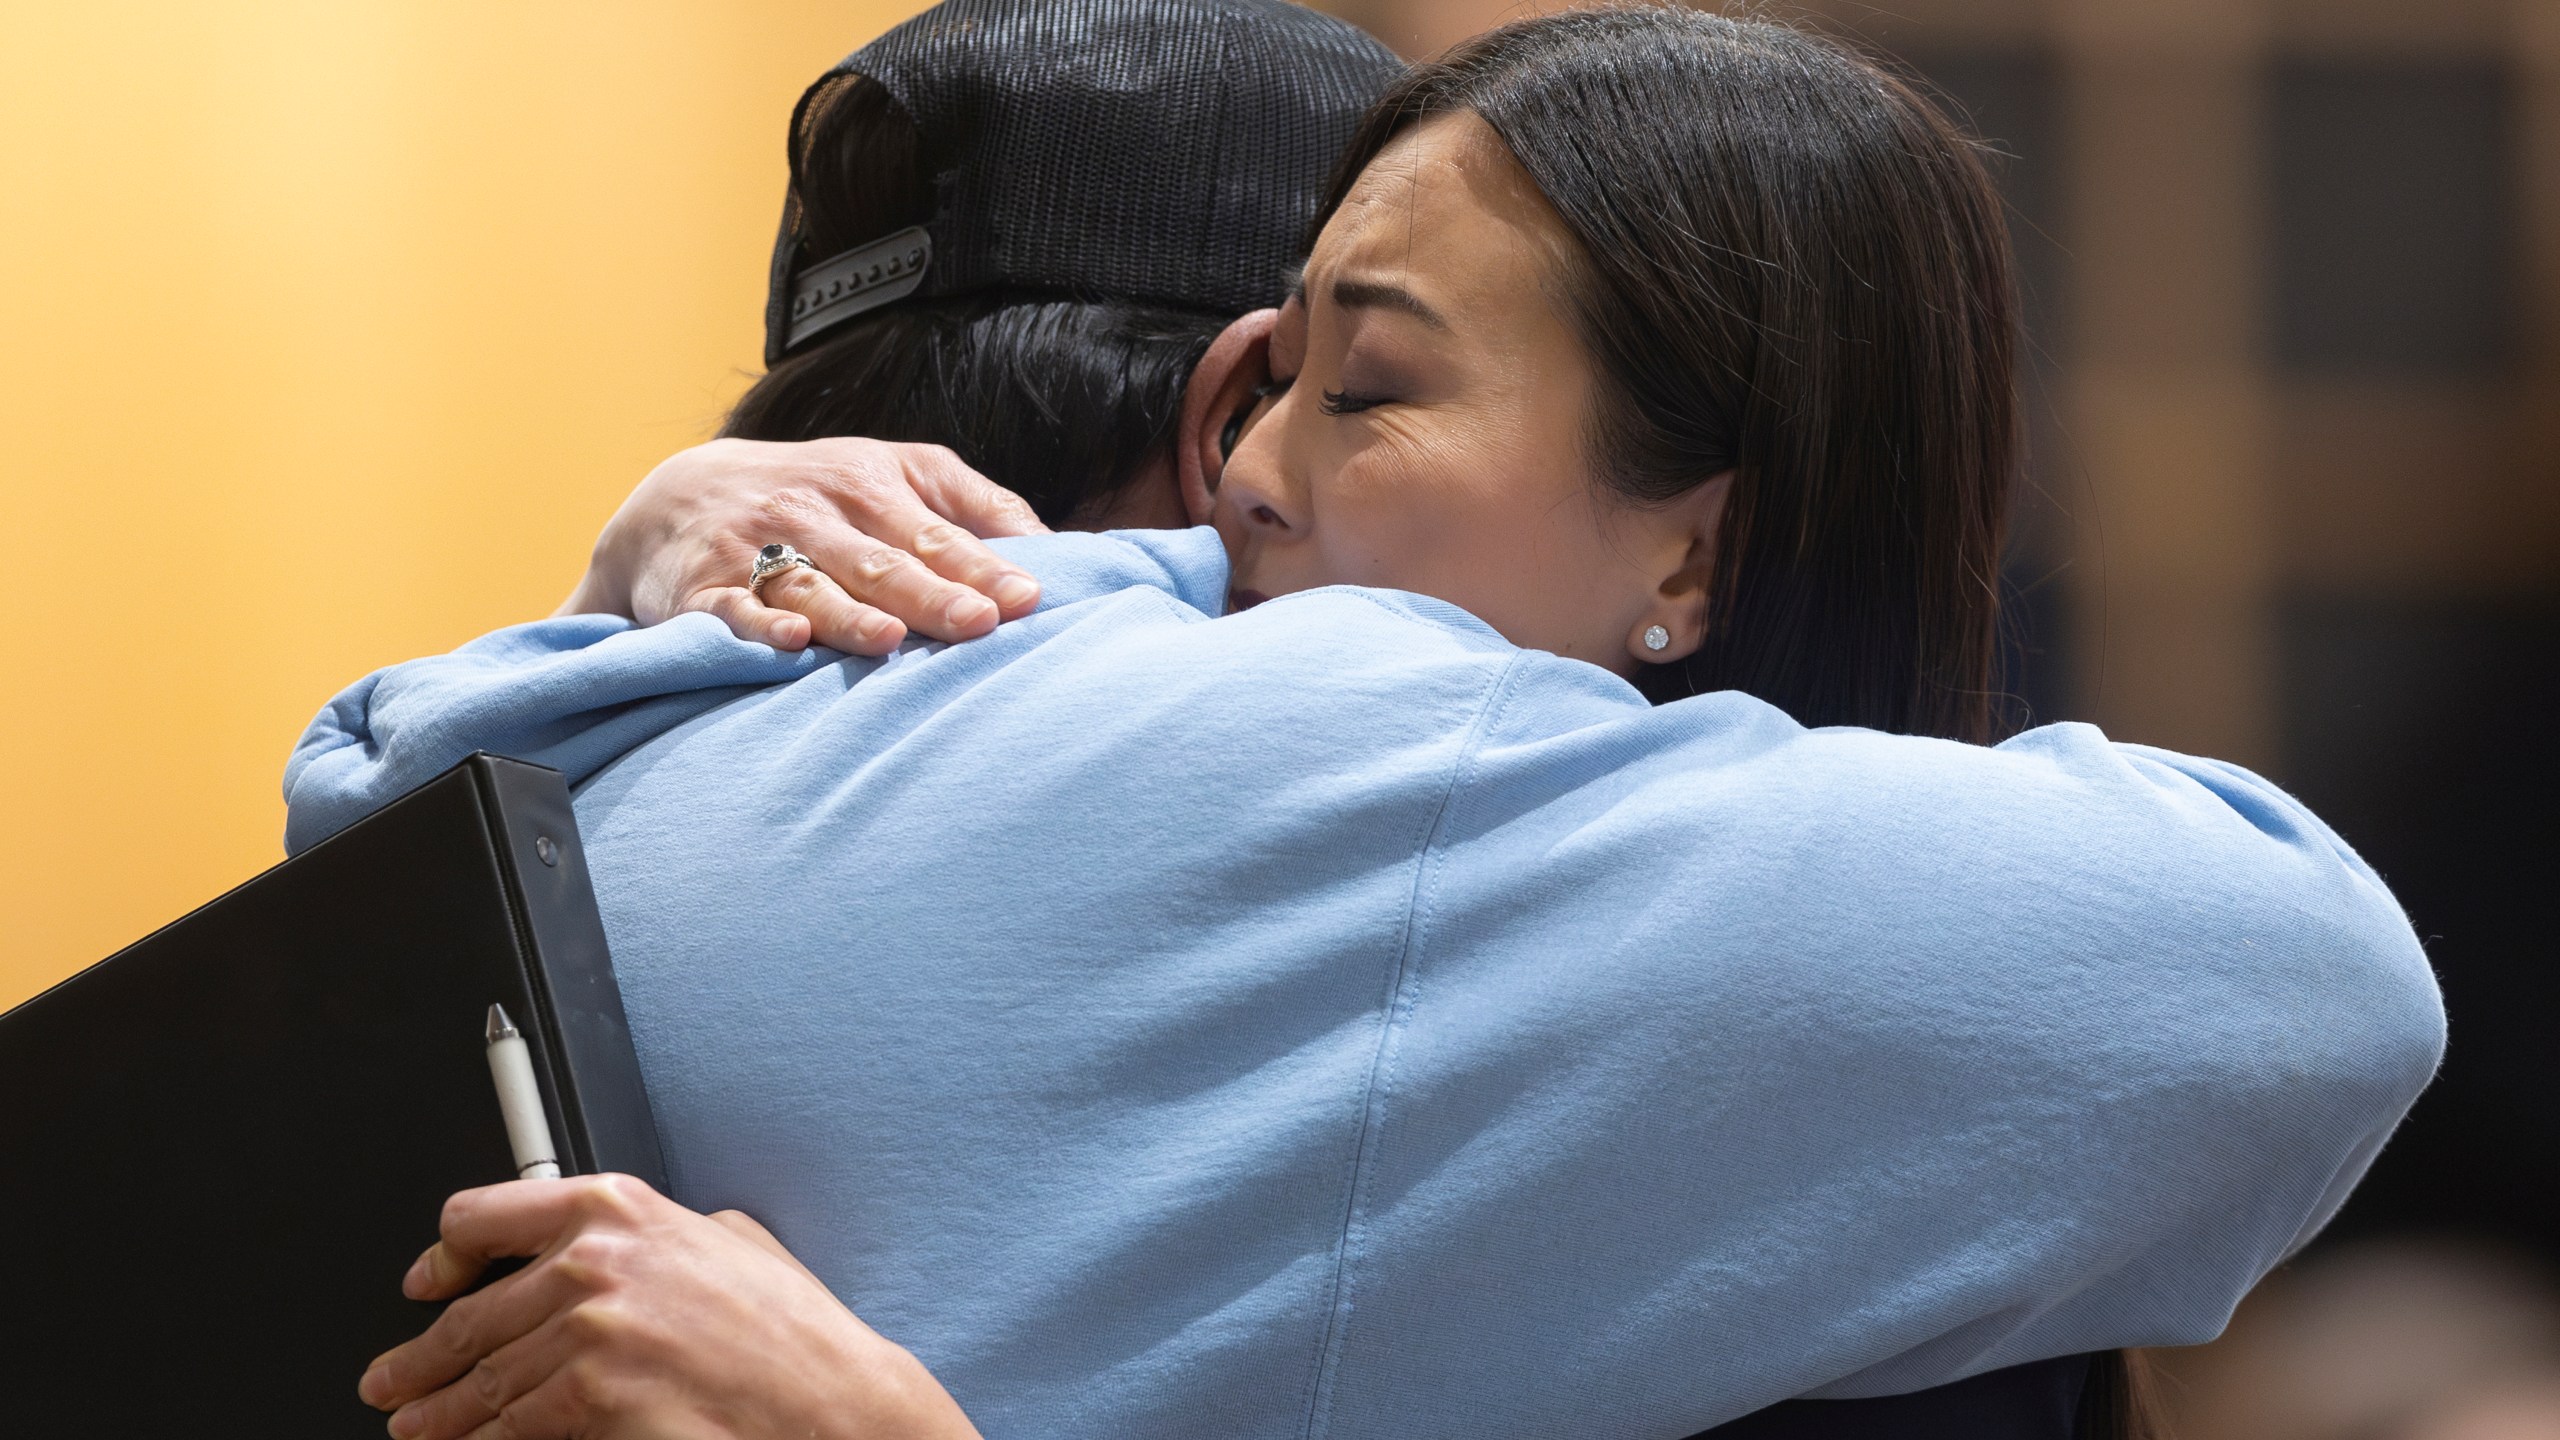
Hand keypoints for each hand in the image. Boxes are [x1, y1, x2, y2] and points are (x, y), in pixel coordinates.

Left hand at [358, 1174, 981, 1439]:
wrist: (829, 1403)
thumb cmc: (792, 1334)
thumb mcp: (729, 1240)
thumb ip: (655, 1234)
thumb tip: (608, 1248)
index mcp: (618, 1207)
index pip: (482, 1217)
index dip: (443, 1258)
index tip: (428, 1285)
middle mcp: (593, 1261)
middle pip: (468, 1317)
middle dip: (419, 1361)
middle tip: (392, 1382)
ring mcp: (588, 1331)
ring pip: (480, 1382)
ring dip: (439, 1415)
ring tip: (417, 1429)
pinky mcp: (590, 1397)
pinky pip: (509, 1429)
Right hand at [560, 438, 1050, 655]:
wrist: (682, 497)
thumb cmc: (821, 495)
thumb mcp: (896, 475)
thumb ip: (974, 507)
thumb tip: (1057, 548)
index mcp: (873, 484)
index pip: (937, 532)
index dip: (981, 566)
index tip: (1027, 599)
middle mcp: (817, 511)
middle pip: (883, 560)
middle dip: (933, 592)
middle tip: (981, 625)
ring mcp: (757, 547)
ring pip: (812, 583)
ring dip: (851, 613)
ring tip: (892, 639)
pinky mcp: (704, 588)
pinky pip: (734, 609)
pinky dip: (760, 625)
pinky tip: (792, 640)